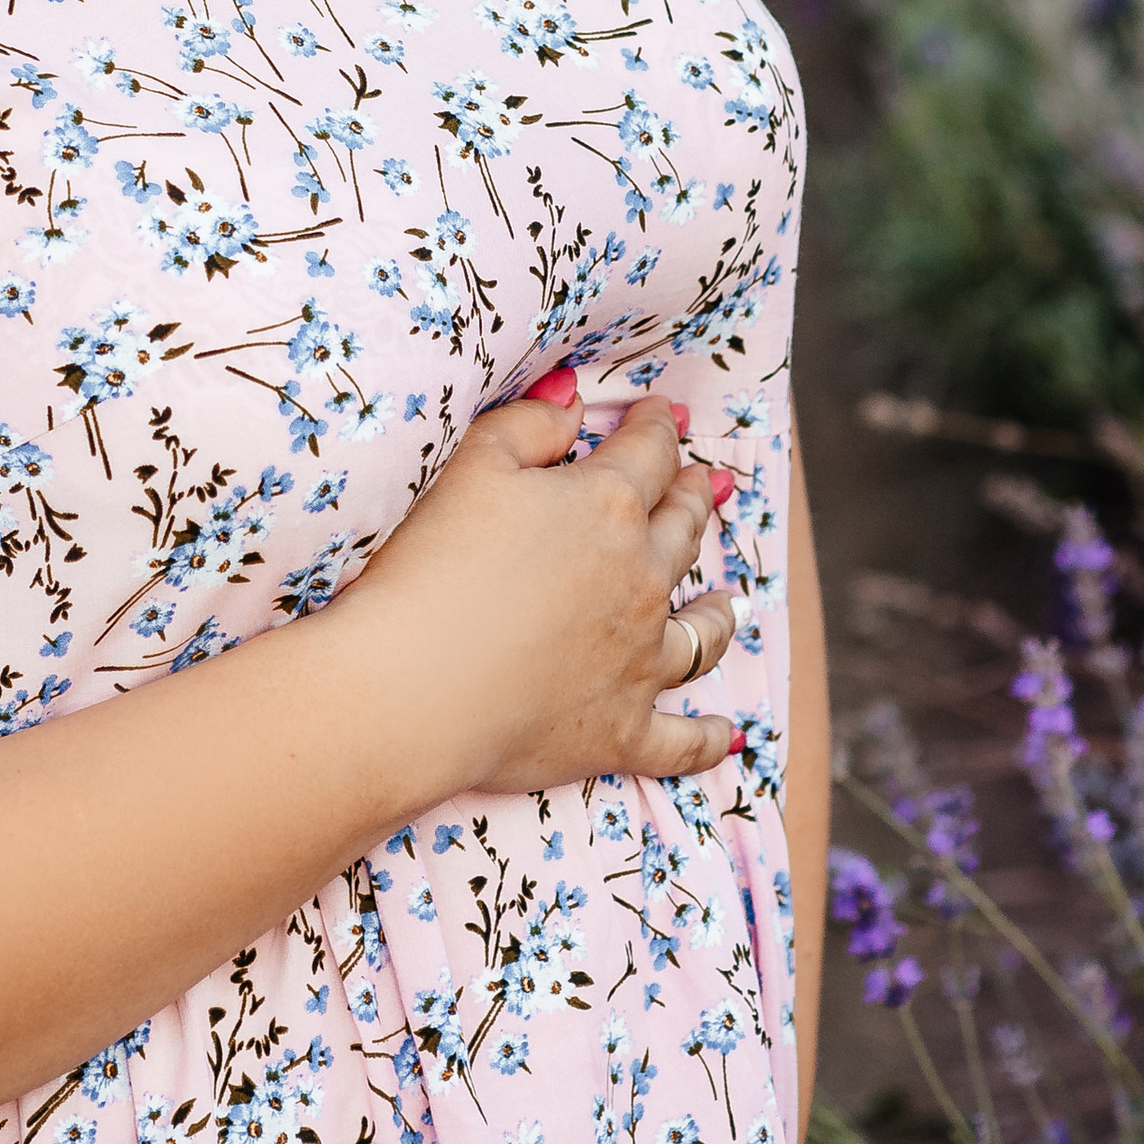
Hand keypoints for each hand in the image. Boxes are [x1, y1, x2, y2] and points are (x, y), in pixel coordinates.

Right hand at [323, 366, 736, 817]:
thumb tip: (576, 403)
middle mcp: (642, 580)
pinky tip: (727, 734)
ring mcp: (640, 661)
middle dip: (694, 500)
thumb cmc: (433, 567)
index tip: (660, 413)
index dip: (656, 426)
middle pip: (684, 530)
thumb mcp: (471, 466)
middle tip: (702, 486)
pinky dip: (709, 739)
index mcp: (607, 506)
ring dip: (720, 613)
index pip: (649, 453)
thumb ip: (529, 425)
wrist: (413, 687)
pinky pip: (683, 740)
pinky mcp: (623, 731)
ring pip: (702, 632)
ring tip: (730, 603)